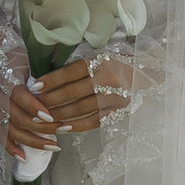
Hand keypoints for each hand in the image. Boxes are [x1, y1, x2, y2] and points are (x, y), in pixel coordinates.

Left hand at [4, 56, 123, 157]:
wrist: (151, 73)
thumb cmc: (122, 62)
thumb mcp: (102, 56)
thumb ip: (81, 67)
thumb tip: (52, 80)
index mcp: (101, 62)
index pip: (69, 73)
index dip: (50, 81)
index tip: (35, 87)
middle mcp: (107, 79)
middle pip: (72, 93)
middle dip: (50, 101)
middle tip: (34, 106)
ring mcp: (114, 97)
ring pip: (80, 109)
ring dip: (60, 116)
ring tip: (44, 119)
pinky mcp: (119, 111)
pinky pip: (94, 121)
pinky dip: (77, 126)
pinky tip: (64, 128)